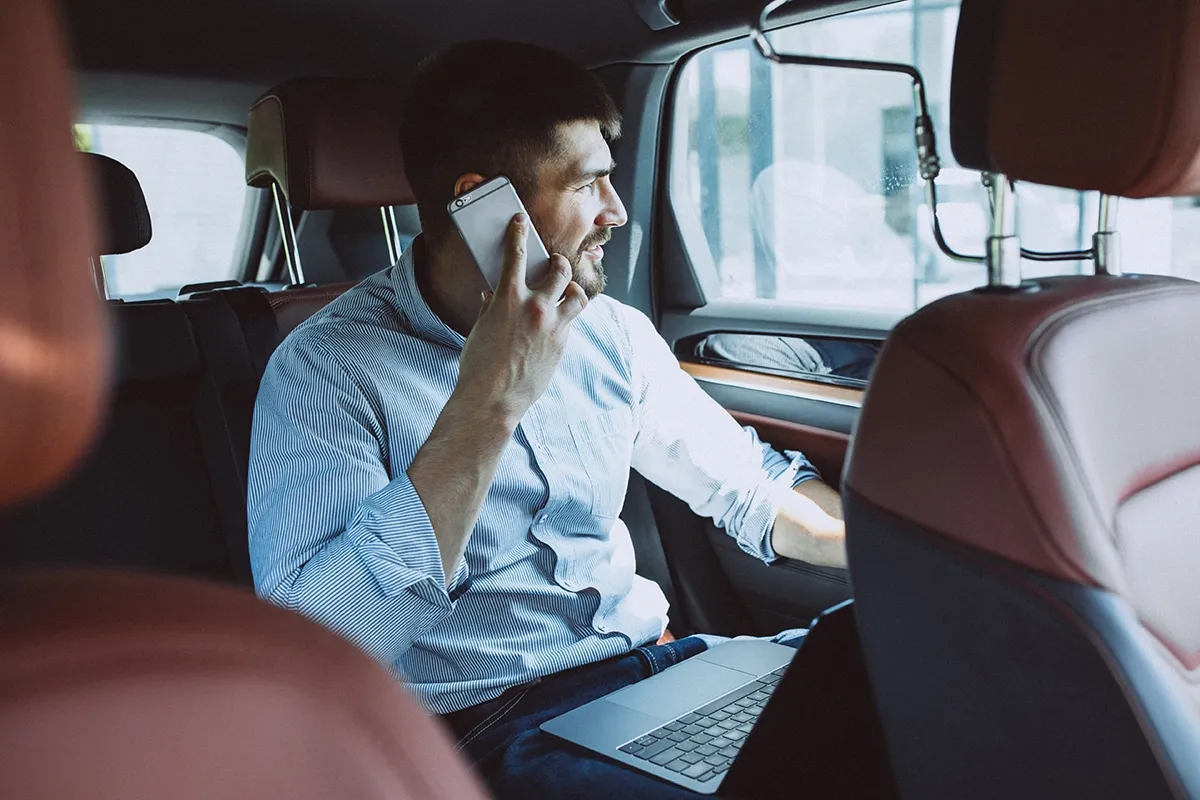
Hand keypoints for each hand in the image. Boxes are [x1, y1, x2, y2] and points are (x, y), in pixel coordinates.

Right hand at [452, 213, 586, 427]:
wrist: (492, 400)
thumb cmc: (478, 365)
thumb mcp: (480, 329)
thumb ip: (490, 307)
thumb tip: (492, 295)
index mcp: (508, 299)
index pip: (516, 255)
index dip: (518, 233)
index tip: (520, 222)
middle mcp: (535, 308)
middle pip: (559, 271)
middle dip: (558, 262)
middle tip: (555, 263)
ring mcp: (553, 327)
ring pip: (577, 297)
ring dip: (573, 290)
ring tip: (566, 292)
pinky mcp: (562, 345)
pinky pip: (569, 324)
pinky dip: (563, 319)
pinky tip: (554, 324)